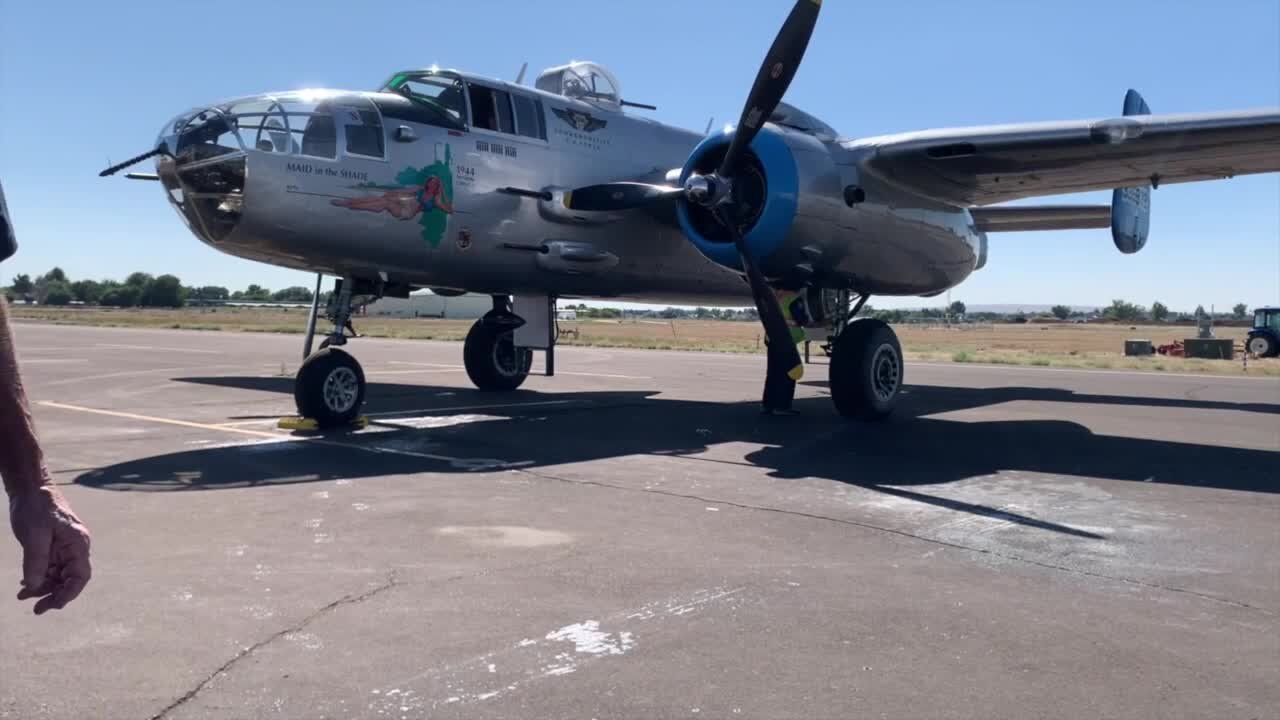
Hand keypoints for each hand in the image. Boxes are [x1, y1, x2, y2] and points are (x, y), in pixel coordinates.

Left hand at [10, 485, 90, 614]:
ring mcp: (63, 548)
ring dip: (42, 588)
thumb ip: (36, 561)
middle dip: (54, 595)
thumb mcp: (34, 535)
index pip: (80, 575)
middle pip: (69, 579)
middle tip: (36, 610)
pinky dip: (37, 579)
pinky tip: (24, 585)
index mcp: (77, 543)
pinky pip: (48, 569)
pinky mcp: (52, 548)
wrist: (30, 488)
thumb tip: (34, 587)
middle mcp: (74, 548)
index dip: (69, 593)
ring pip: (58, 576)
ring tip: (22, 596)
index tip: (53, 605)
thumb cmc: (36, 507)